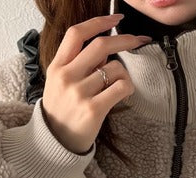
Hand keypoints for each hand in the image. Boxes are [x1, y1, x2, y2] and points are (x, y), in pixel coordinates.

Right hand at [42, 14, 151, 152]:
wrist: (56, 141)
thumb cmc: (63, 110)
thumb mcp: (61, 83)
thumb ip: (79, 65)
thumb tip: (106, 52)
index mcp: (57, 66)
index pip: (77, 33)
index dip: (99, 22)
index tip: (117, 19)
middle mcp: (67, 76)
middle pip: (101, 46)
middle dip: (125, 40)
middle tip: (138, 40)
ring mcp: (80, 93)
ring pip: (115, 69)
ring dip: (124, 74)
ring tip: (119, 86)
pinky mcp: (94, 109)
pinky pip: (121, 88)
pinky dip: (128, 88)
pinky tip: (123, 94)